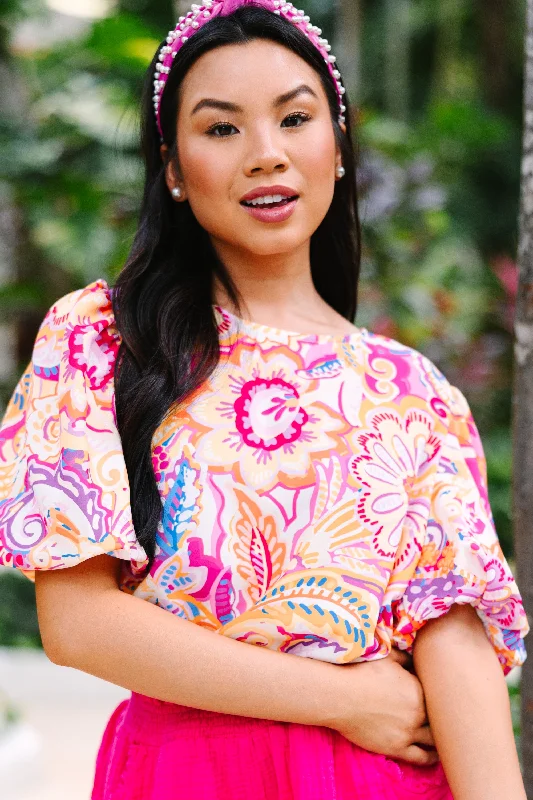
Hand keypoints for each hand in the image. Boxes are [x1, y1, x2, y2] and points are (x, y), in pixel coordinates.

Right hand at [330, 648, 437, 765]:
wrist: (339, 696)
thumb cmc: (361, 672)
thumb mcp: (387, 657)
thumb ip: (405, 658)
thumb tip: (415, 657)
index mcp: (418, 690)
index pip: (438, 696)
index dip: (439, 696)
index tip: (439, 696)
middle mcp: (418, 713)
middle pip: (439, 719)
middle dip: (442, 717)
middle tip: (445, 717)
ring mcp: (408, 733)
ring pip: (434, 740)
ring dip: (438, 737)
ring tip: (444, 737)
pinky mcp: (396, 748)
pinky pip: (421, 757)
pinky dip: (431, 757)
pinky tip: (435, 755)